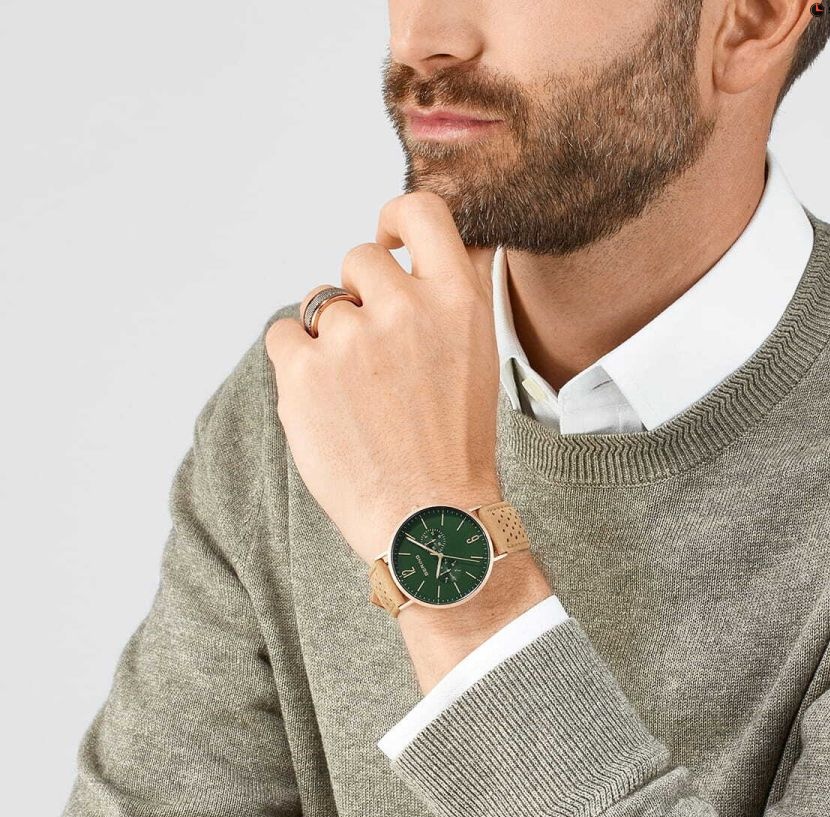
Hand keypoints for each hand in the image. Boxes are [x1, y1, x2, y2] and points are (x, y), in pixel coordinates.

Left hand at [264, 191, 501, 563]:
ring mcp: (351, 339)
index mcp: (457, 302)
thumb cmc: (452, 448)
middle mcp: (405, 309)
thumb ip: (446, 301)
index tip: (386, 240)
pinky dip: (295, 361)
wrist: (427, 520)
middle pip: (359, 260)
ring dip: (329, 337)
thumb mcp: (475, 360)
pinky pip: (283, 335)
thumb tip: (407, 254)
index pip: (421, 213)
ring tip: (355, 396)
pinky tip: (324, 402)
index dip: (394, 219)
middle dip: (359, 297)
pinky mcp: (304, 372)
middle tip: (374, 358)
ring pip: (320, 303)